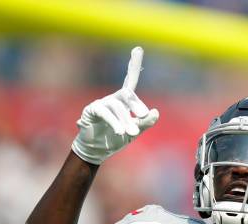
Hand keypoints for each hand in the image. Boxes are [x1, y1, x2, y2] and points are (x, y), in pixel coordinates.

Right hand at [71, 46, 158, 164]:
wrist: (97, 151)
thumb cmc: (116, 139)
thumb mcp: (134, 132)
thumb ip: (145, 123)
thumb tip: (155, 112)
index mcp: (124, 101)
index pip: (131, 80)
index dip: (134, 64)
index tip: (138, 49)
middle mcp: (113, 98)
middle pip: (127, 94)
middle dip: (136, 104)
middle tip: (144, 115)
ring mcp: (102, 103)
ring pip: (117, 107)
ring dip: (126, 120)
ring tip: (132, 132)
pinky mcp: (91, 110)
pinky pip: (104, 112)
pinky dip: (114, 122)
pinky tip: (120, 132)